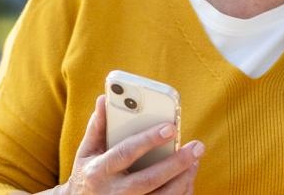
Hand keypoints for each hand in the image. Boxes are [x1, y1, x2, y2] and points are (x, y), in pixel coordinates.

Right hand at [59, 96, 202, 194]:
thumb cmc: (88, 174)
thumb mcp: (86, 152)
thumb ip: (97, 127)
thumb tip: (105, 99)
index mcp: (99, 171)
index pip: (125, 153)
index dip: (148, 140)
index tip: (171, 127)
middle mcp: (113, 192)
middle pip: (149, 179)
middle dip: (176, 163)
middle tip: (197, 147)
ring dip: (183, 179)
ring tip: (195, 160)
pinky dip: (181, 192)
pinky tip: (188, 177)